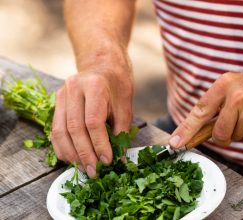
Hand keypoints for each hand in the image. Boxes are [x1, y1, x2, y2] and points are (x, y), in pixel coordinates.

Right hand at [51, 57, 132, 177]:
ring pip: (60, 131)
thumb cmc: (117, 85)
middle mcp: (73, 89)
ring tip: (84, 168)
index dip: (100, 144)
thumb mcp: (125, 105)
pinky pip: (54, 129)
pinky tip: (72, 159)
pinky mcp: (56, 102)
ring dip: (72, 154)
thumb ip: (121, 131)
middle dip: (85, 154)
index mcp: (94, 86)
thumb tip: (119, 159)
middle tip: (94, 171)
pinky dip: (62, 147)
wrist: (102, 65)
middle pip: (74, 129)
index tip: (107, 161)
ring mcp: (61, 95)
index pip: (93, 122)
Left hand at [169, 70, 242, 146]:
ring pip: (234, 138)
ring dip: (242, 132)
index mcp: (224, 84)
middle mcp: (235, 97)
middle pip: (218, 133)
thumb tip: (198, 130)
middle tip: (236, 123)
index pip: (200, 111)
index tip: (175, 144)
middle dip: (223, 136)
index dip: (186, 130)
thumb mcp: (235, 85)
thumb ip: (217, 104)